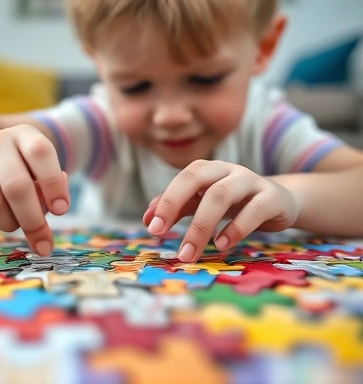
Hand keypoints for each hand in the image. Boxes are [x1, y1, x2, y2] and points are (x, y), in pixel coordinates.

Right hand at [0, 125, 68, 255]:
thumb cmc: (22, 166)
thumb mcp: (41, 166)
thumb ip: (54, 185)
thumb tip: (57, 207)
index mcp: (24, 135)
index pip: (40, 153)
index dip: (53, 184)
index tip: (61, 211)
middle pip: (16, 187)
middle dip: (33, 221)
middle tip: (45, 243)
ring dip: (10, 225)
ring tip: (18, 223)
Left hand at [143, 160, 298, 261]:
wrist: (279, 202)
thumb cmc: (234, 202)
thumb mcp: (203, 202)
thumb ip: (176, 207)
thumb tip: (147, 219)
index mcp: (208, 169)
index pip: (183, 178)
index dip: (166, 201)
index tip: (153, 228)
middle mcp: (228, 170)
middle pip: (197, 179)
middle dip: (175, 206)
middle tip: (162, 236)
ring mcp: (252, 181)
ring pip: (222, 194)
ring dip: (201, 225)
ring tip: (190, 252)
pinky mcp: (272, 198)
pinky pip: (254, 209)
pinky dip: (236, 228)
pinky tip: (222, 245)